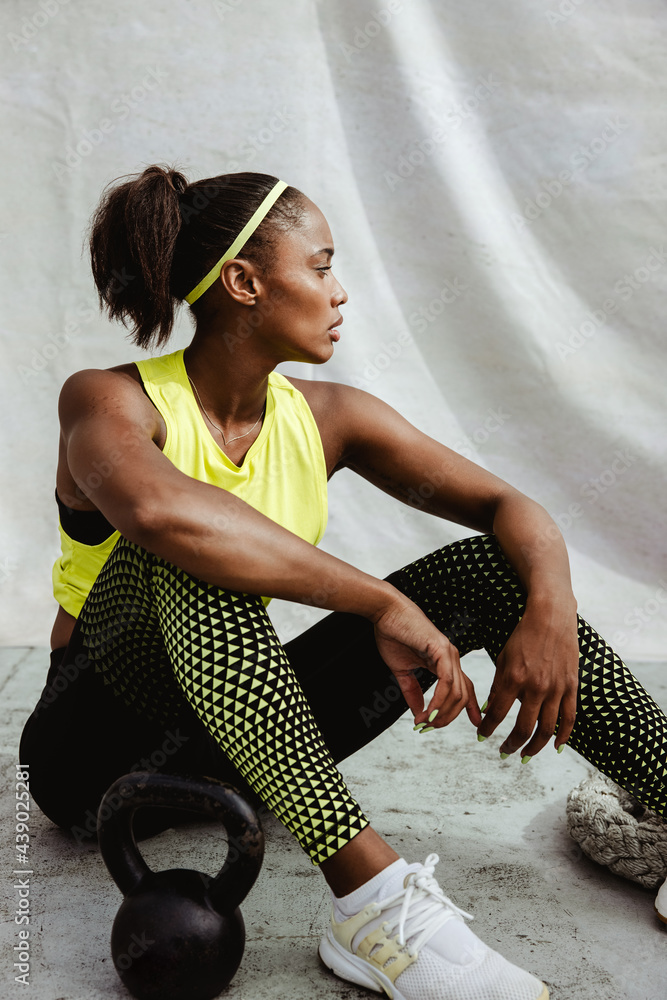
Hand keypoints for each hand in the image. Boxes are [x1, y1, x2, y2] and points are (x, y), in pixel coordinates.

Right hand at [372, 596, 481, 728]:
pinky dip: (439, 700)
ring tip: (426, 722)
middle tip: (430, 727)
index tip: (475, 724)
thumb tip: (418, 711)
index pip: (464, 688)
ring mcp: (449, 653)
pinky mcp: (441, 649)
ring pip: (457, 692)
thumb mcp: (402, 669)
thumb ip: (411, 690)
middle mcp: (451, 657)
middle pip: (462, 696)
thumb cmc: (392, 634)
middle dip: (448, 717)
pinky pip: (446, 681)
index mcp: (445, 661)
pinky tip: (429, 710)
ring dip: (442, 712)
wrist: (385, 612)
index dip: (470, 707)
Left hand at [477, 597, 578, 756]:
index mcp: (514, 679)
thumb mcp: (503, 659)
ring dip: (534, 747)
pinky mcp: (572, 687)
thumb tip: (489, 711)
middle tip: (504, 752)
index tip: (482, 737)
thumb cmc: (523, 637)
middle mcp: (536, 687)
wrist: (551, 618)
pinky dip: (563, 737)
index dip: (488, 729)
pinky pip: (569, 719)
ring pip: (547, 730)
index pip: (497, 715)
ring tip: (525, 754)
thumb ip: (498, 688)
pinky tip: (555, 747)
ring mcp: (557, 688)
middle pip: (523, 728)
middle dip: (511, 745)